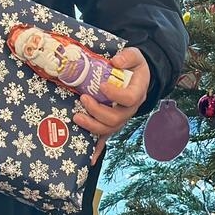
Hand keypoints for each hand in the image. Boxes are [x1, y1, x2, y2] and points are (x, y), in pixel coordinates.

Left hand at [73, 47, 150, 164]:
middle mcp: (130, 110)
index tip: (101, 85)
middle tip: (83, 99)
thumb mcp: (135, 55)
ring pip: (109, 129)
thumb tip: (115, 62)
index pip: (130, 98)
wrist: (136, 77)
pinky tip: (90, 159)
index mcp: (137, 92)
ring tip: (77, 116)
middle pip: (117, 118)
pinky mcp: (112, 123)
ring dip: (92, 125)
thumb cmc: (134, 66)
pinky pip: (105, 138)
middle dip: (98, 111)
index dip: (116, 94)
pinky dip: (97, 150)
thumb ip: (127, 56)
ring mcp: (121, 118)